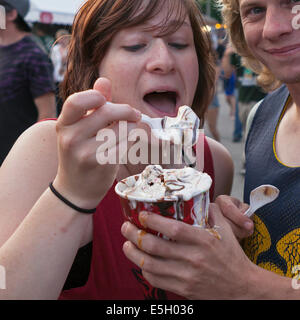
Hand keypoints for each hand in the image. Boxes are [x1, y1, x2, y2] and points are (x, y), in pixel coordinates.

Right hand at [53, 77, 140, 208]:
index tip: (107, 101)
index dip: (95, 97)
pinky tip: (132, 144)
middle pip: (106, 111)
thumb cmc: (79, 154)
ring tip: (133, 130)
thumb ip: (92, 105)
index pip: (76, 101)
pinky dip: (133, 142)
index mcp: (63, 124)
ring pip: (121, 128)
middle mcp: (71, 138)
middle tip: (135, 115)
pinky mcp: (102, 164)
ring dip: (132, 127)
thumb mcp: (79, 129)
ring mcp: (85, 152)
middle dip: (126, 111)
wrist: (75, 190)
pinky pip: (127, 144)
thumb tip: (104, 80)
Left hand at [121, 204, 254, 298]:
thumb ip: (212, 212)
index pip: (173, 229)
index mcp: (204, 241)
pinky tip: (140, 261)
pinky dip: (144, 269)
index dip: (153, 221)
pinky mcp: (183, 289)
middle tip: (125, 227)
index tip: (141, 215)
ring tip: (126, 243)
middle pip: (155, 246)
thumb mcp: (226, 230)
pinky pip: (156, 279)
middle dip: (135, 235)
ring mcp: (187, 276)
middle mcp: (193, 258)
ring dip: (133, 253)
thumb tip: (198, 198)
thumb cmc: (232, 256)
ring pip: (150, 264)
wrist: (242, 288)